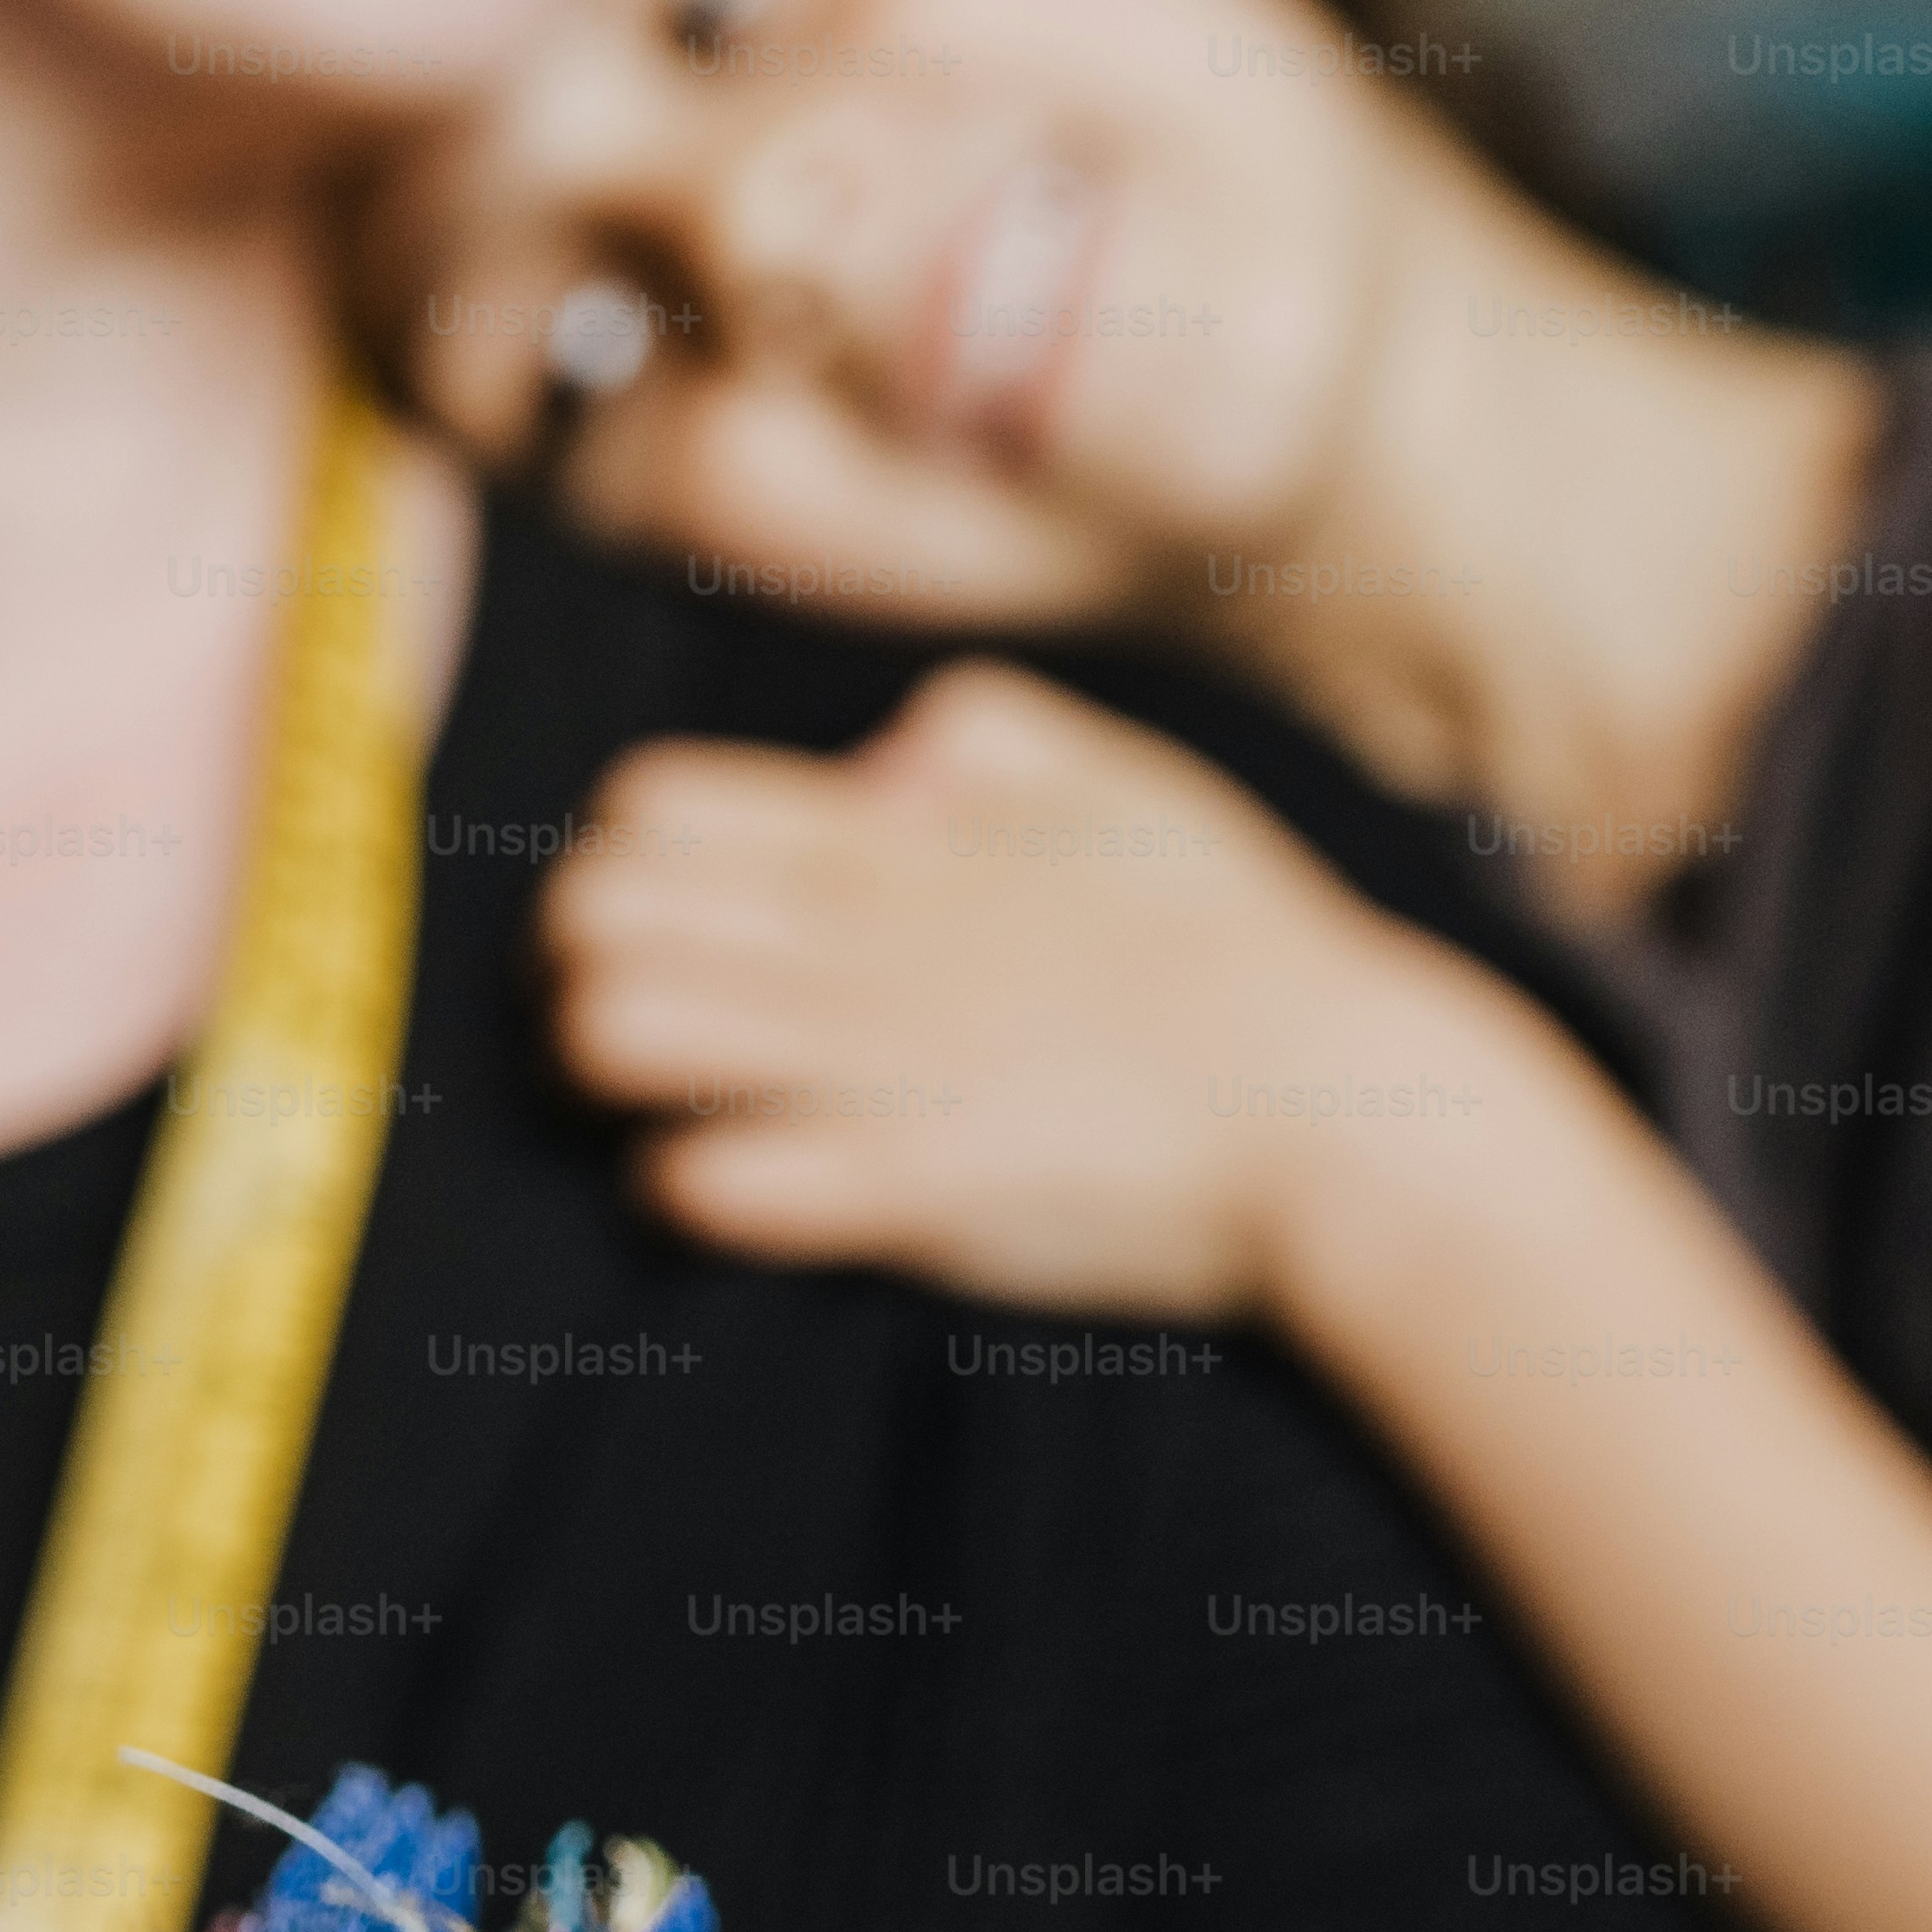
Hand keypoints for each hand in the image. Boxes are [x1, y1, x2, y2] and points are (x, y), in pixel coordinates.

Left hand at [543, 660, 1487, 1319]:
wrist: (1357, 1112)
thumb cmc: (1247, 953)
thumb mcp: (1130, 786)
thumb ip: (992, 739)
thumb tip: (881, 759)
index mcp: (897, 840)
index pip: (645, 812)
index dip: (627, 870)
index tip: (674, 927)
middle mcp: (855, 938)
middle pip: (586, 914)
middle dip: (574, 971)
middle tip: (644, 1026)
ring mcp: (871, 1063)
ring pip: (610, 1033)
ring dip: (604, 1080)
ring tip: (672, 1107)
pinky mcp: (901, 1190)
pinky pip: (710, 1181)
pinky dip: (689, 1189)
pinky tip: (728, 1191)